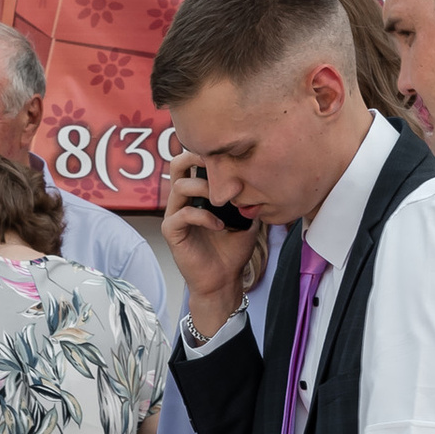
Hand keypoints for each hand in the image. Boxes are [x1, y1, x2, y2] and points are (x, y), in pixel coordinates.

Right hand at [160, 158, 259, 334]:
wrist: (224, 280)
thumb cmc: (232, 250)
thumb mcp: (246, 218)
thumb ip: (246, 197)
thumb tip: (262, 177)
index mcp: (197, 194)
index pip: (192, 162)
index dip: (206, 153)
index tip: (228, 155)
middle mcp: (182, 201)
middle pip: (177, 165)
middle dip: (195, 158)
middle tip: (216, 164)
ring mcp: (175, 215)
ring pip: (180, 187)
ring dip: (204, 190)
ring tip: (222, 202)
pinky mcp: (172, 232)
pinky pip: (182, 215)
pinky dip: (203, 217)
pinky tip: (219, 226)